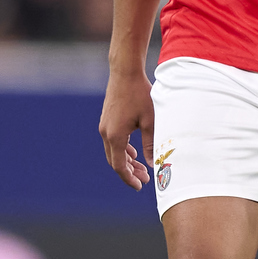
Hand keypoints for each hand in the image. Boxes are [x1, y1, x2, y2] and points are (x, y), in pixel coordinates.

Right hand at [99, 71, 154, 189]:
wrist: (125, 72)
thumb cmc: (140, 94)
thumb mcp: (150, 120)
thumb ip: (150, 144)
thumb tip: (152, 164)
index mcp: (115, 136)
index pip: (119, 166)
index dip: (129, 178)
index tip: (140, 186)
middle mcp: (106, 133)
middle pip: (115, 160)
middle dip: (129, 171)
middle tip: (144, 179)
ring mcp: (105, 125)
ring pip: (113, 151)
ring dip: (126, 160)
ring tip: (141, 167)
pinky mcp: (107, 118)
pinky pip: (113, 140)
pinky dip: (122, 149)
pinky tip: (133, 151)